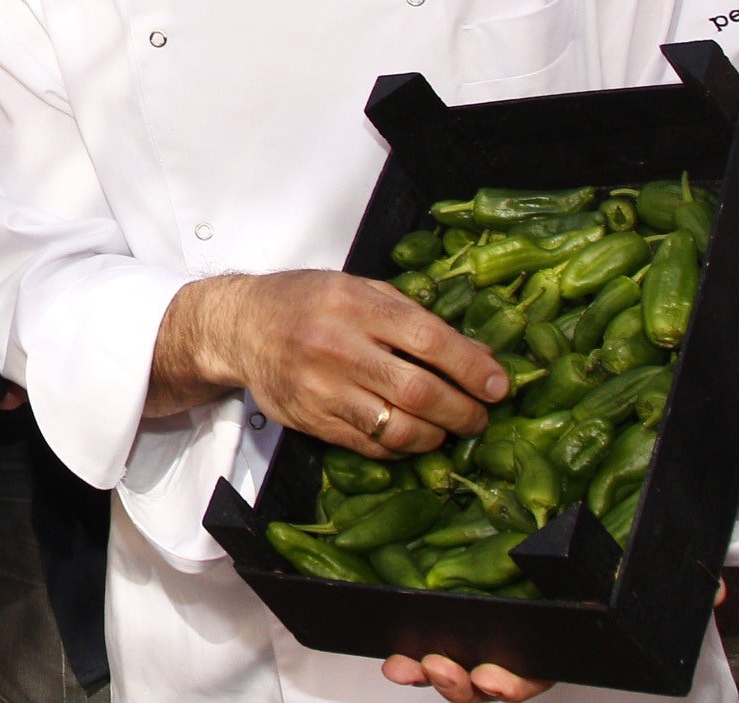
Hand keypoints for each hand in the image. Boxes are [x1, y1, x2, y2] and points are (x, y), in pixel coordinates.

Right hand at [149, 270, 507, 456]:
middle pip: (419, 391)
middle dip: (464, 411)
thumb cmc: (305, 302)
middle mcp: (336, 347)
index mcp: (353, 304)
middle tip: (481, 416)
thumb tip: (477, 355)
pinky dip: (402, 448)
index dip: (471, 367)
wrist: (240, 326)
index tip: (498, 385)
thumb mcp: (359, 290)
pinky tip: (412, 436)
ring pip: (398, 428)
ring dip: (437, 435)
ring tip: (450, 430)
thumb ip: (415, 318)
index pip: (428, 340)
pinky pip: (371, 446)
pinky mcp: (311, 421)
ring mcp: (321, 388)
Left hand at [384, 564, 726, 696]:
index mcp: (560, 640)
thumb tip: (713, 590)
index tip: (497, 681)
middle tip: (444, 668)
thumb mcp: (646, 573)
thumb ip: (683, 584)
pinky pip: (432, 639)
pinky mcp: (456, 615)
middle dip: (463, 684)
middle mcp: (520, 647)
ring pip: (456, 668)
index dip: (517, 681)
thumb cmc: (621, 569)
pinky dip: (410, 648)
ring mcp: (485, 636)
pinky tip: (392, 648)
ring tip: (411, 663)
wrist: (598, 546)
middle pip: (490, 681)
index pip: (539, 670)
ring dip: (431, 670)